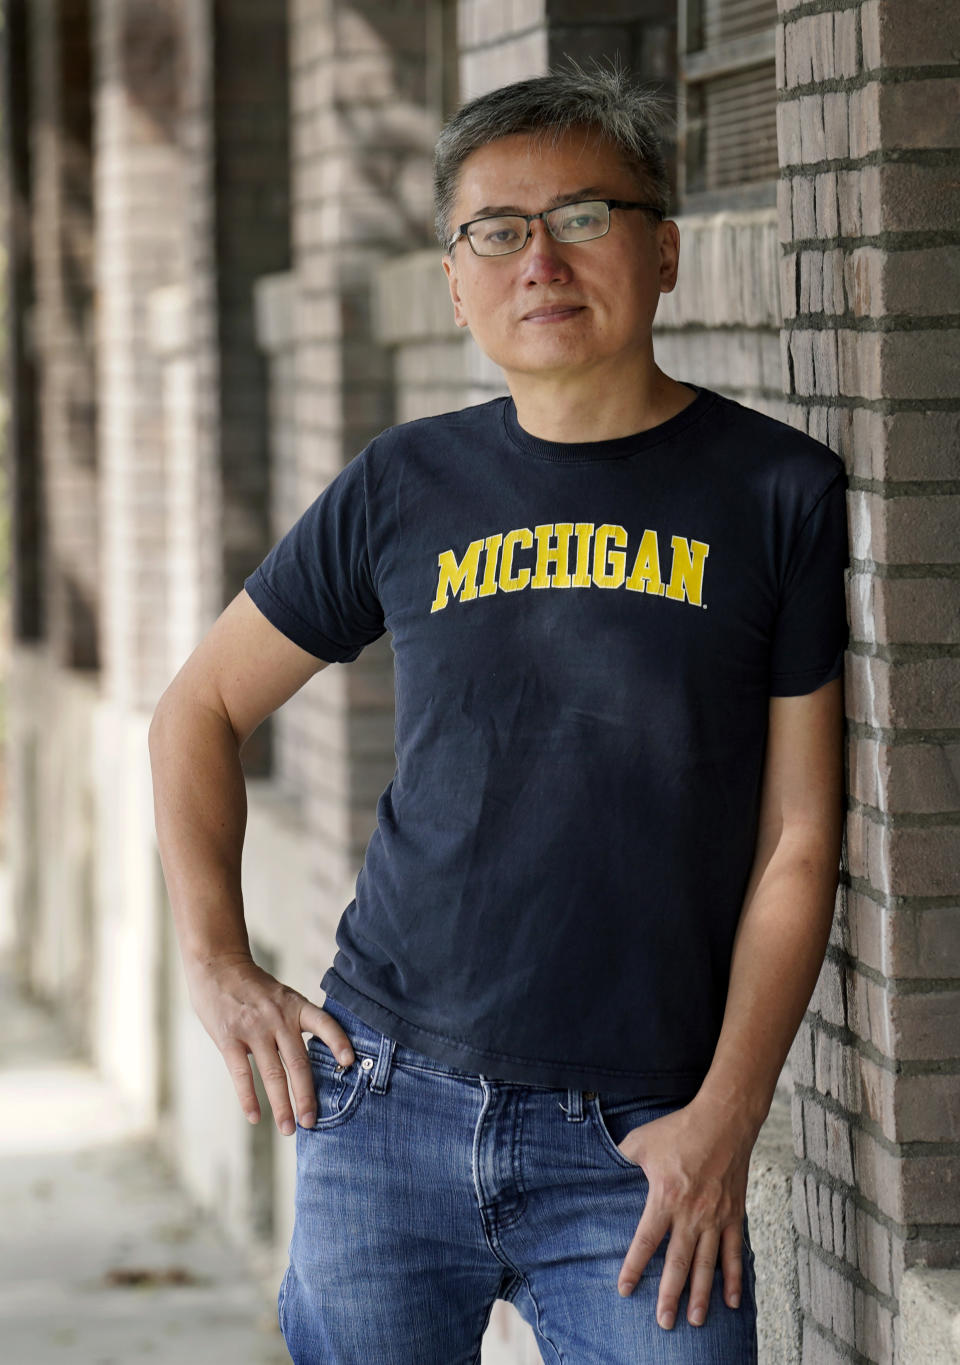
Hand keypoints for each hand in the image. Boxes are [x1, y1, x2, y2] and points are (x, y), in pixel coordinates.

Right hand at [184, 951, 355, 1134]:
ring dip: (282, 1105)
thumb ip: (295, 1024)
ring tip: (289, 1129)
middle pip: (298, 1062)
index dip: (338, 1041)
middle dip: (307, 1096)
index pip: (323, 1023)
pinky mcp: (229, 1038)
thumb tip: (311, 1061)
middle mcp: (278, 1018)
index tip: (349, 1063)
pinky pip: (241, 1074)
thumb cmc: (254, 988)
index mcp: (295, 1006)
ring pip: (273, 1074)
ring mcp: (253, 1028)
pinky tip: (255, 1118)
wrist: (217, 966)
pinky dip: (249, 1098)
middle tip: (312, 1122)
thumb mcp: (282, 997)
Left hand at [615, 1097, 755, 1329]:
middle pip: (678, 1263)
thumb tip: (601, 1167)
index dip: (634, 1267)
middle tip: (663, 1323)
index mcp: (665, 1198)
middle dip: (669, 1295)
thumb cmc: (680, 1129)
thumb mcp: (641, 1140)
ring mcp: (716, 1217)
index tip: (625, 1290)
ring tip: (694, 1321)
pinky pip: (734, 1253)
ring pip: (707, 1265)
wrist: (724, 1120)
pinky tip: (732, 1301)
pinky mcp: (734, 1214)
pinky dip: (734, 1278)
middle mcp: (692, 1214)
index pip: (646, 1241)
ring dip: (701, 1295)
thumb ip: (621, 1157)